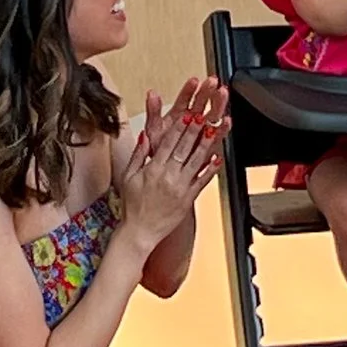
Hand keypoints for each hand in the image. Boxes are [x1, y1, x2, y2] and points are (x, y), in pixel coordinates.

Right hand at [119, 80, 227, 248]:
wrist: (140, 231)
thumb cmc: (133, 205)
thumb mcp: (128, 176)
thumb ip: (139, 155)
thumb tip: (145, 136)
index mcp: (153, 169)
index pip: (168, 142)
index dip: (179, 127)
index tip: (186, 114)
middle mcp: (168, 176)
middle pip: (184, 148)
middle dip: (195, 130)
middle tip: (204, 115)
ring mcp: (180, 188)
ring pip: (196, 162)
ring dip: (205, 145)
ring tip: (214, 130)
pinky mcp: (188, 199)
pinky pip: (202, 182)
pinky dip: (210, 170)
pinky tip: (218, 159)